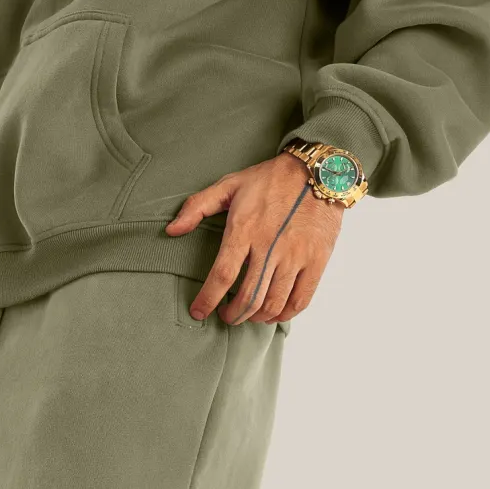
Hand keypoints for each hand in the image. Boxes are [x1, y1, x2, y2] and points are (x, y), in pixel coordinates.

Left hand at [166, 153, 345, 324]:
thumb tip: (171, 230)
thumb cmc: (270, 179)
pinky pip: (300, 300)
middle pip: (249, 297)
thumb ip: (197, 206)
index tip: (198, 312)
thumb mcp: (230, 184)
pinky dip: (284, 315)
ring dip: (256, 318)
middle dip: (233, 315)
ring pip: (273, 303)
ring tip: (248, 315)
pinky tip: (274, 314)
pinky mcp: (317, 260)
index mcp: (245, 229)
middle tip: (226, 317)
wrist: (318, 171)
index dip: (208, 299)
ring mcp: (296, 255)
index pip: (223, 274)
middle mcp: (271, 246)